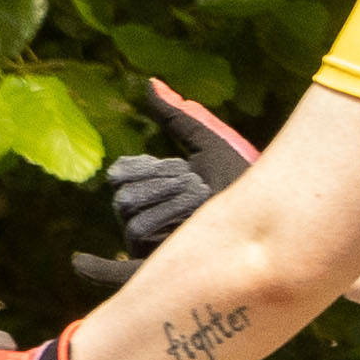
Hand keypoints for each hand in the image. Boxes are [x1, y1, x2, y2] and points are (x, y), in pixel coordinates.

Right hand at [70, 80, 258, 283]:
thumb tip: (151, 84)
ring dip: (170, 212)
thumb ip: (179, 118)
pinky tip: (80, 262)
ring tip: (202, 209)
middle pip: (126, 198)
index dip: (151, 167)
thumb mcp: (211, 147)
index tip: (183, 168)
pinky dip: (96, 269)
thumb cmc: (244, 182)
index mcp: (152, 188)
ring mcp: (150, 246)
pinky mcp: (161, 272)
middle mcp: (145, 216)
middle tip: (198, 190)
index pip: (123, 172)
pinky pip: (118, 275)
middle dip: (164, 187)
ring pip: (134, 226)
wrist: (280, 219)